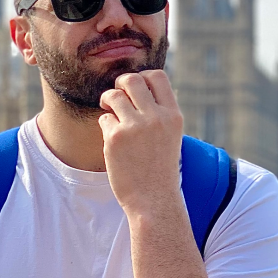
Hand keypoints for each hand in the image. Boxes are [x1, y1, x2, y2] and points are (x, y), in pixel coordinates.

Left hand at [98, 70, 183, 215]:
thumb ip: (160, 114)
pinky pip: (104, 118)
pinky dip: (106, 126)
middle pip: (132, 80)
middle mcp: (156, 117)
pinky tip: (113, 140)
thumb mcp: (171, 137)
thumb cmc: (160, 170)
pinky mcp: (115, 138)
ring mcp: (135, 127)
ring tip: (110, 113)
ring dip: (108, 101)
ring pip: (114, 95)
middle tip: (118, 98)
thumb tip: (140, 89)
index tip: (136, 90)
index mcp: (173, 116)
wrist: (154, 201)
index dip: (142, 77)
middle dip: (120, 84)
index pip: (157, 76)